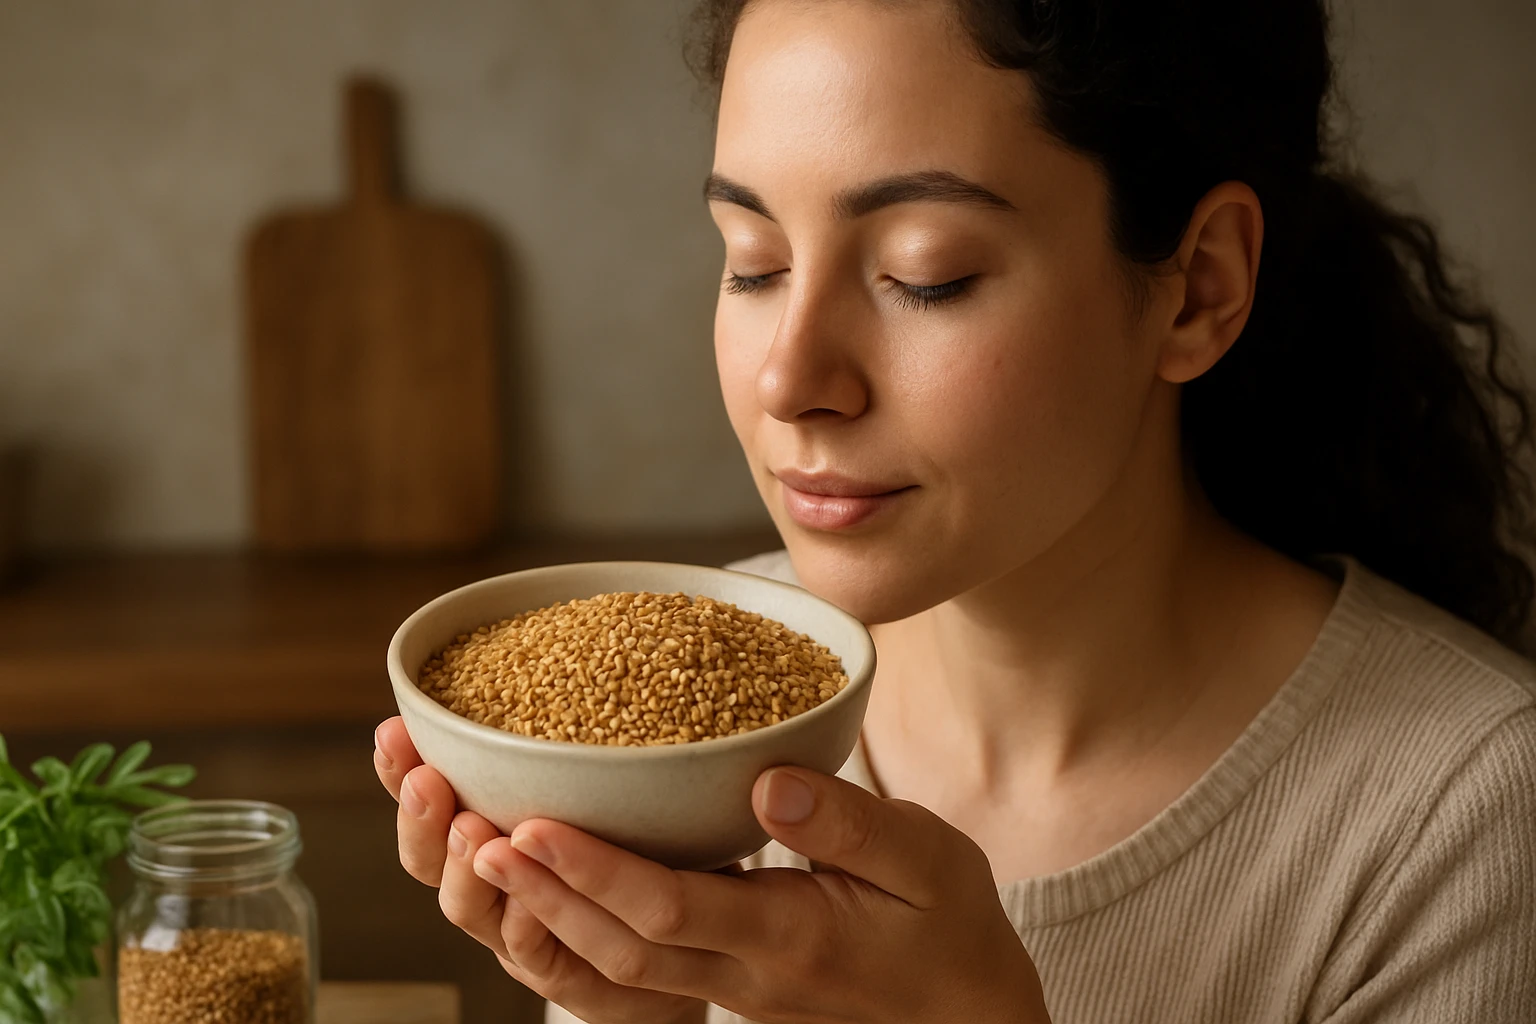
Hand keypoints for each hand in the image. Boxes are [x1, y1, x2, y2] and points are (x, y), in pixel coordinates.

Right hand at [373, 717, 704, 1023]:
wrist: (703, 927)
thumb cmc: (649, 837)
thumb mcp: (608, 769)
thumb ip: (571, 732)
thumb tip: (557, 641)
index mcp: (490, 831)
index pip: (427, 800)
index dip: (400, 770)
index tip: (393, 728)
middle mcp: (495, 885)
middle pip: (432, 862)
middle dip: (423, 820)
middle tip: (428, 780)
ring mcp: (525, 936)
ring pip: (474, 912)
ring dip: (470, 872)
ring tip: (476, 831)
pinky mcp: (572, 980)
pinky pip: (539, 962)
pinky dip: (528, 930)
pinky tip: (529, 903)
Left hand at [471, 757, 1050, 1023]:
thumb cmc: (954, 934)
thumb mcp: (928, 861)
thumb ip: (849, 823)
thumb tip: (765, 782)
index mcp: (791, 937)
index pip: (672, 907)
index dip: (595, 869)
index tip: (533, 823)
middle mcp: (748, 973)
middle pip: (622, 946)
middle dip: (544, 894)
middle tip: (476, 838)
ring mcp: (737, 990)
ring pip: (623, 966)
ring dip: (552, 915)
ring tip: (494, 858)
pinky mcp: (736, 986)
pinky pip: (646, 968)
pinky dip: (591, 930)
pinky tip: (563, 890)